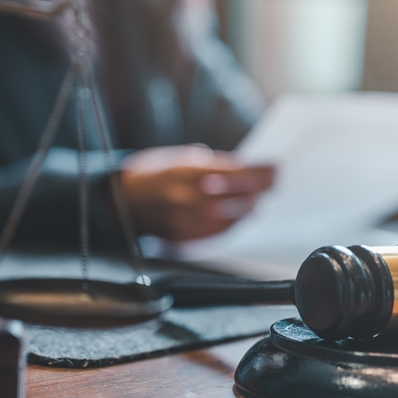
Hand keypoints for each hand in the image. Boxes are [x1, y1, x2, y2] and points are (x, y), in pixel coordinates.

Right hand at [121, 145, 275, 240]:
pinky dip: (233, 223)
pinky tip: (242, 215)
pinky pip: (216, 233)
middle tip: (275, 182)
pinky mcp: (182, 239)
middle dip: (260, 188)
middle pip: (235, 195)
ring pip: (229, 217)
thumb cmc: (154, 173)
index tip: (275, 166)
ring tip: (260, 198)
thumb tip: (247, 170)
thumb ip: (213, 166)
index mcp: (184, 171)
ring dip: (249, 207)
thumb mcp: (181, 158)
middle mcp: (184, 197)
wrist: (121, 199)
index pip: (233, 171)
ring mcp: (182, 221)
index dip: (259, 170)